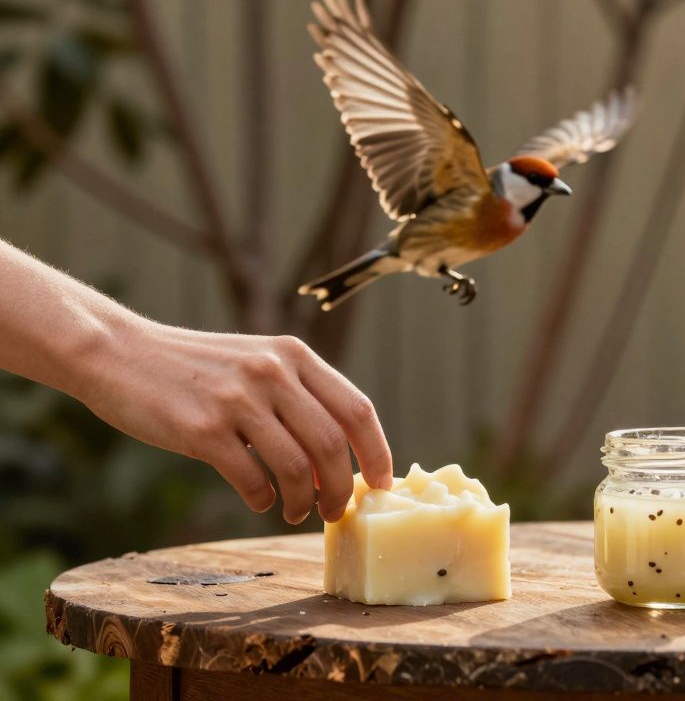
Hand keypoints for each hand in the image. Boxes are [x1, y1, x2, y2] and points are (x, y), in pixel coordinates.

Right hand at [74, 322, 391, 523]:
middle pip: (332, 445)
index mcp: (294, 355)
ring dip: (303, 501)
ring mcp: (237, 400)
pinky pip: (251, 478)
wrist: (119, 353)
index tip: (384, 484)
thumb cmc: (195, 369)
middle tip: (336, 510)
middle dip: (341, 488)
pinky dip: (263, 498)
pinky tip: (260, 500)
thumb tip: (337, 461)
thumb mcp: (257, 364)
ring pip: (296, 467)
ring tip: (297, 512)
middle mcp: (272, 372)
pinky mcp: (202, 428)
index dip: (378, 452)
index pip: (357, 409)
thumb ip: (298, 398)